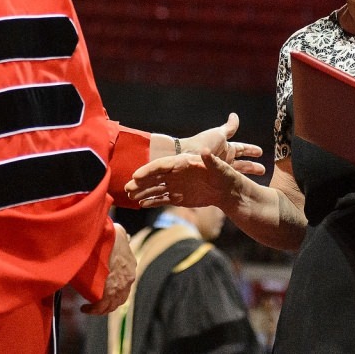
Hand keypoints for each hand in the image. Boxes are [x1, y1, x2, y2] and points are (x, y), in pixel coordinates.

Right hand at [81, 223, 135, 314]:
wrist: (107, 241)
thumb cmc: (112, 235)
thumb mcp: (122, 235)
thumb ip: (124, 238)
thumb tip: (125, 237)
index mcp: (131, 267)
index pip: (126, 283)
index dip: (117, 288)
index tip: (107, 288)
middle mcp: (127, 280)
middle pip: (120, 298)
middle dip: (109, 302)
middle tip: (98, 301)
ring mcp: (118, 288)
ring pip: (111, 306)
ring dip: (100, 308)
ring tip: (90, 307)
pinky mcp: (108, 293)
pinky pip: (100, 307)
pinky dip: (92, 310)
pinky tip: (84, 308)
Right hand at [126, 150, 242, 209]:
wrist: (227, 191)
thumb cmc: (225, 175)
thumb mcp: (219, 167)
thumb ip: (211, 160)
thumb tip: (206, 150)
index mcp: (183, 163)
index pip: (162, 165)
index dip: (148, 170)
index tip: (136, 175)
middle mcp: (176, 173)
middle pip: (154, 177)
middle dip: (140, 182)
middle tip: (127, 188)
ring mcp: (175, 185)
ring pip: (155, 189)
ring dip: (143, 192)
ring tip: (131, 197)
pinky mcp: (178, 197)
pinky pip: (162, 199)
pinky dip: (152, 202)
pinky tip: (142, 204)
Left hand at [180, 113, 264, 176]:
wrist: (185, 157)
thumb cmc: (202, 144)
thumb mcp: (219, 134)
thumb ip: (229, 127)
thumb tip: (235, 115)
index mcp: (226, 148)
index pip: (242, 149)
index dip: (251, 150)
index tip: (261, 152)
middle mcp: (225, 159)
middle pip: (242, 164)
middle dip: (252, 166)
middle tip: (263, 170)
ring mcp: (221, 170)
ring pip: (237, 173)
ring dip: (247, 176)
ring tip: (255, 182)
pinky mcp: (216, 179)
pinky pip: (229, 182)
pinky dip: (237, 184)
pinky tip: (243, 189)